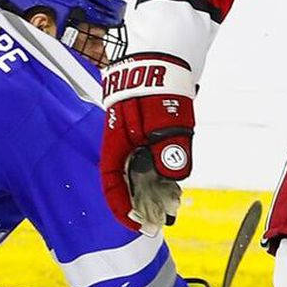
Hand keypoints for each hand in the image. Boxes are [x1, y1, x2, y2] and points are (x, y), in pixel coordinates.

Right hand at [101, 53, 196, 232]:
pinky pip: (147, 161)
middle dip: (142, 204)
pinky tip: (173, 182)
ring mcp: (132, 140)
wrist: (160, 60)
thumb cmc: (157, 90)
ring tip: (171, 205)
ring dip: (152, 190)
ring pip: (138, 173)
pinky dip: (158, 174)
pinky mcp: (144, 134)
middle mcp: (120, 146)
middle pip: (127, 183)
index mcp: (115, 145)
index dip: (124, 209)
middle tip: (161, 220)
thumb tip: (174, 177)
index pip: (112, 186)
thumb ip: (169, 150)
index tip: (138, 226)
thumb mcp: (166, 122)